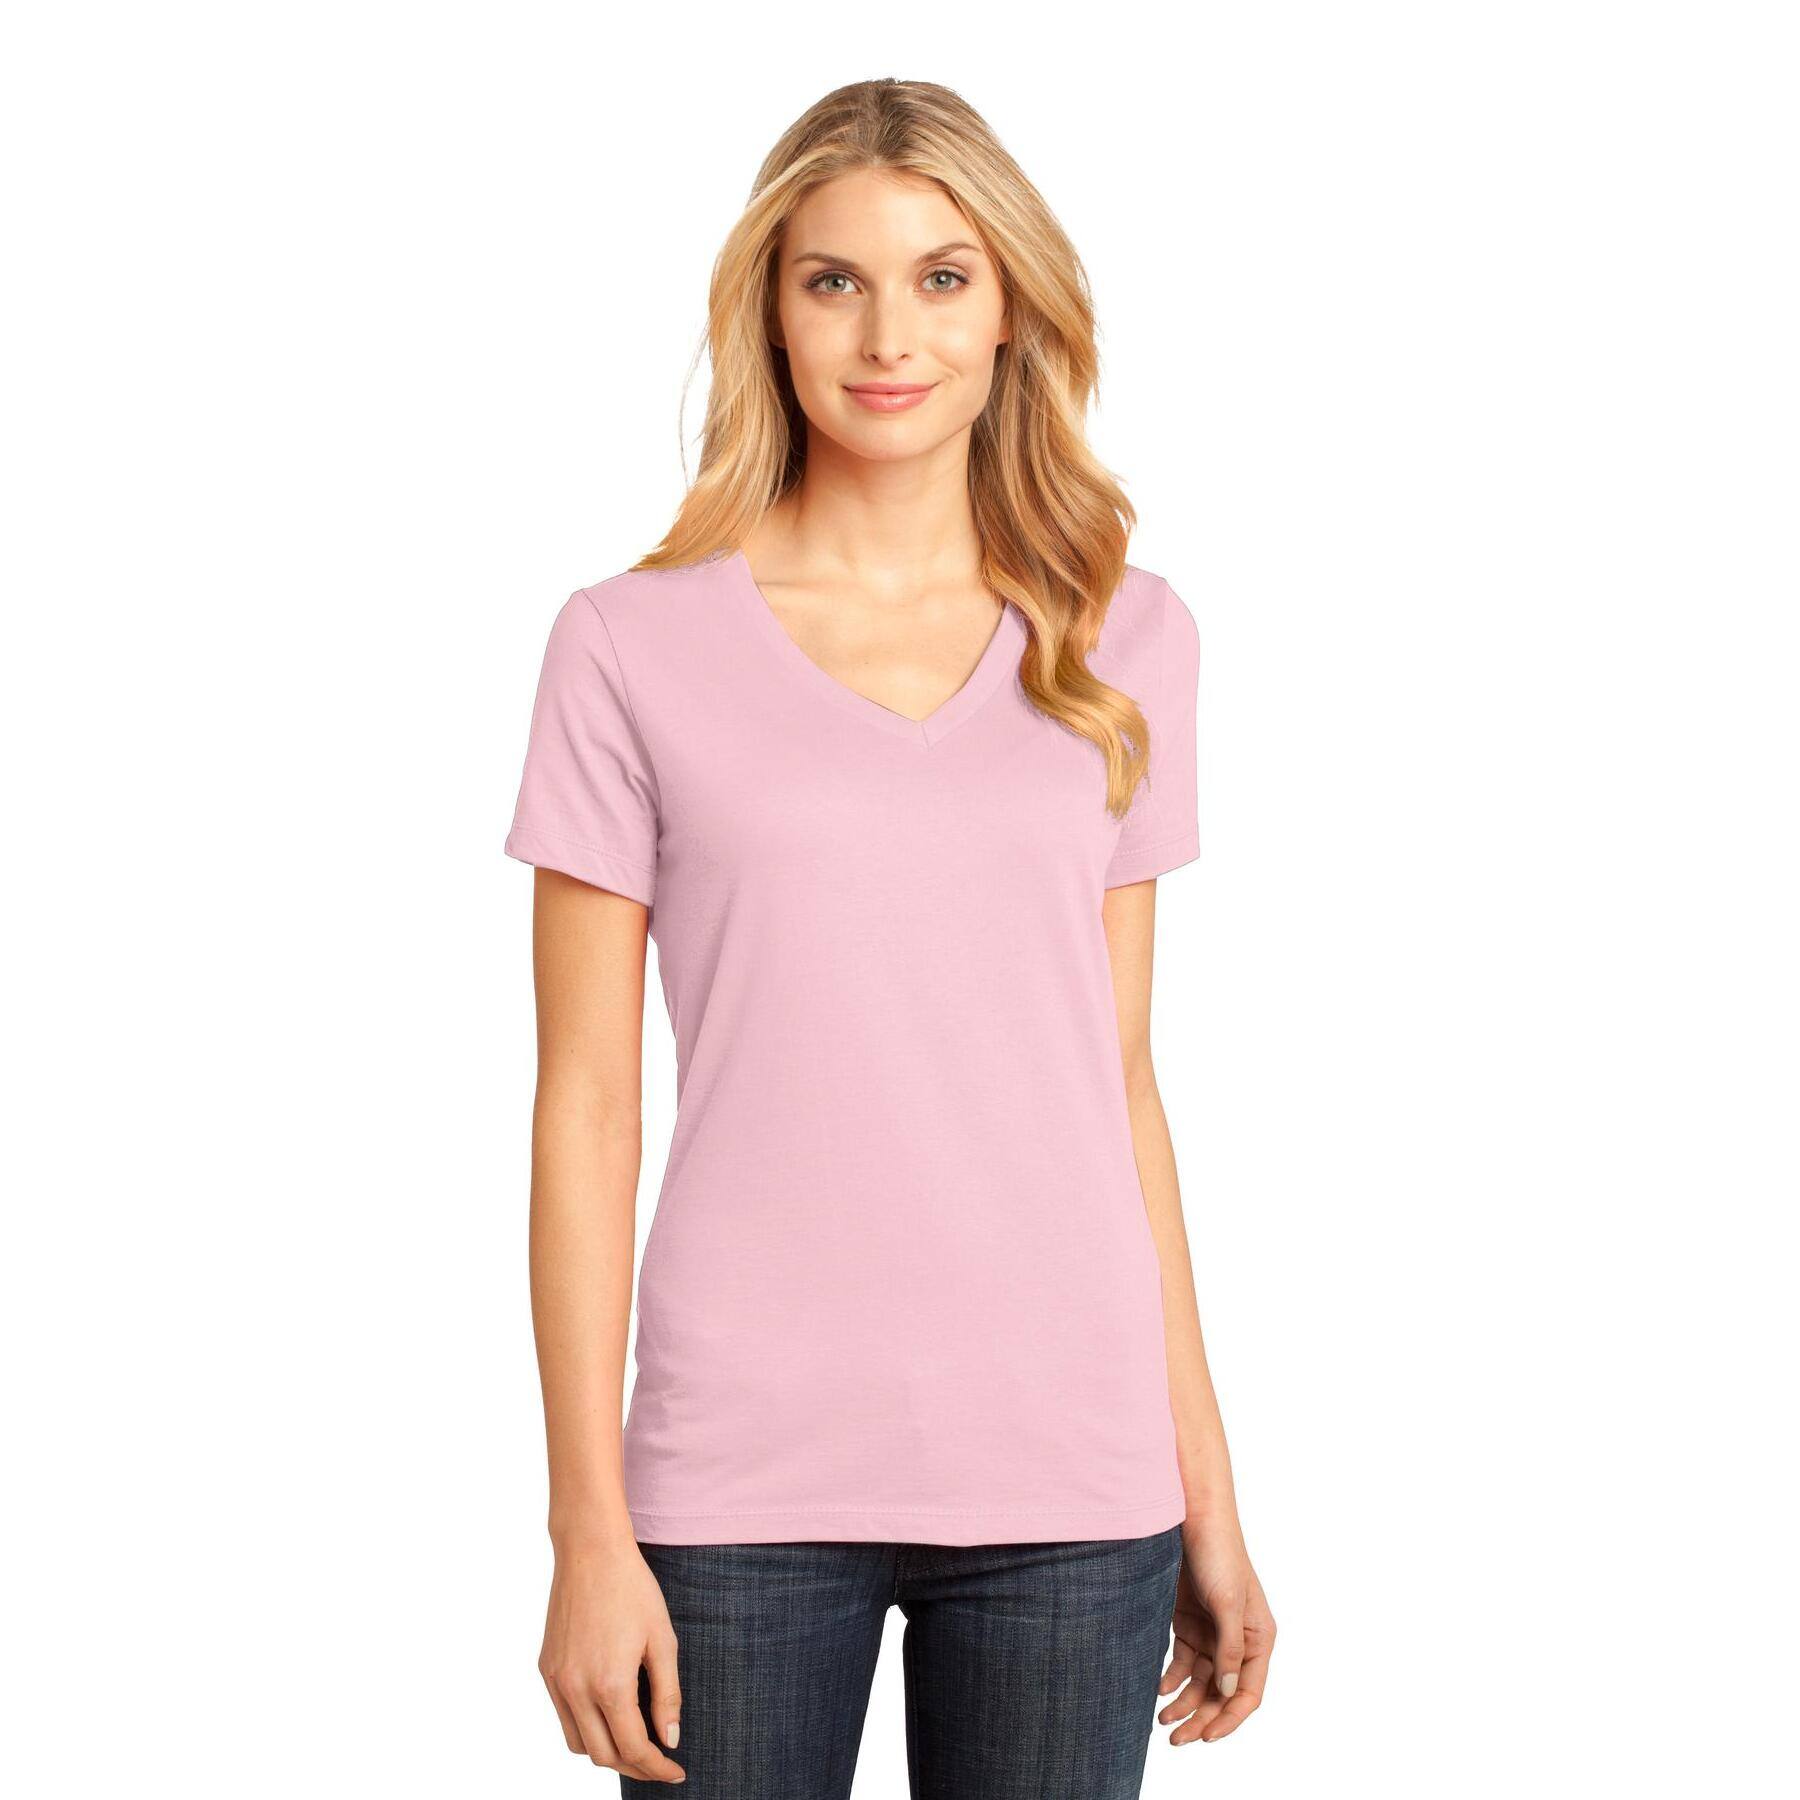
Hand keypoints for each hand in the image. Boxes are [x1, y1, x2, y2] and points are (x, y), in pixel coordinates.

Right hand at [538, 1534, 686, 1782]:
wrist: (590, 1551)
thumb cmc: (632, 1589)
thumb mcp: (662, 1639)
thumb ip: (667, 1694)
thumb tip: (669, 1740)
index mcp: (609, 1684)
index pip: (633, 1748)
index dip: (656, 1768)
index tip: (675, 1772)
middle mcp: (576, 1689)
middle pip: (603, 1756)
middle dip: (634, 1766)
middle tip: (659, 1761)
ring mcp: (557, 1680)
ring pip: (578, 1743)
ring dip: (606, 1751)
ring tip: (634, 1741)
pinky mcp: (546, 1669)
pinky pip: (563, 1716)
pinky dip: (586, 1727)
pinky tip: (607, 1713)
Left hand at [1158, 1515, 1275, 1744]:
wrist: (1191, 1518)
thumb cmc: (1219, 1554)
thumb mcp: (1226, 1603)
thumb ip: (1229, 1649)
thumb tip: (1226, 1693)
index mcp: (1258, 1639)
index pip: (1248, 1692)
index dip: (1229, 1718)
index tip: (1206, 1737)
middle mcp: (1237, 1641)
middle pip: (1221, 1692)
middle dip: (1201, 1717)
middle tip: (1176, 1739)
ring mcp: (1212, 1633)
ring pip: (1200, 1682)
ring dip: (1184, 1703)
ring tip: (1163, 1721)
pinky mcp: (1188, 1623)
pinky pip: (1182, 1662)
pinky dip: (1171, 1679)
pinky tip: (1157, 1690)